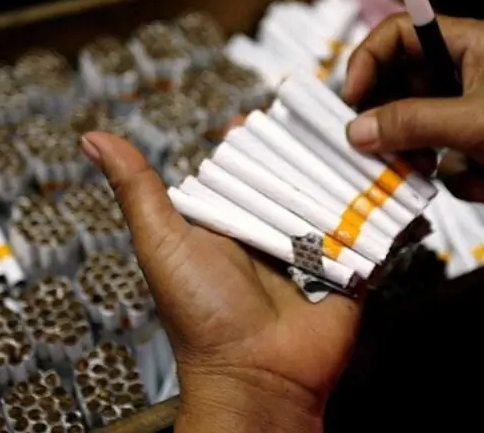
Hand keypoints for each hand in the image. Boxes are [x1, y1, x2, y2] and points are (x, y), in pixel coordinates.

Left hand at [80, 132, 363, 431]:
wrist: (256, 378)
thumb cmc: (201, 313)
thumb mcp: (163, 243)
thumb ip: (137, 190)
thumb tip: (92, 137)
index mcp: (228, 222)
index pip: (245, 167)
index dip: (258, 139)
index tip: (276, 105)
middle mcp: (270, 232)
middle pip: (293, 177)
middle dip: (308, 149)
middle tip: (329, 113)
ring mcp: (313, 250)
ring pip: (332, 197)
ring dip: (346, 171)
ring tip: (363, 135)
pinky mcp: (349, 269)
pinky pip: (368, 230)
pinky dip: (378, 205)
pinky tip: (391, 172)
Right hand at [343, 14, 483, 233]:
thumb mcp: (477, 121)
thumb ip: (412, 123)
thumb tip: (355, 130)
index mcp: (467, 45)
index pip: (398, 34)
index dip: (368, 61)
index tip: (352, 99)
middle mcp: (461, 73)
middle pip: (397, 86)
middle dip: (388, 120)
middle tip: (375, 146)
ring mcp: (464, 113)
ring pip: (410, 130)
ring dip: (416, 155)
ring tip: (429, 170)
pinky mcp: (470, 149)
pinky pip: (435, 160)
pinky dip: (452, 177)